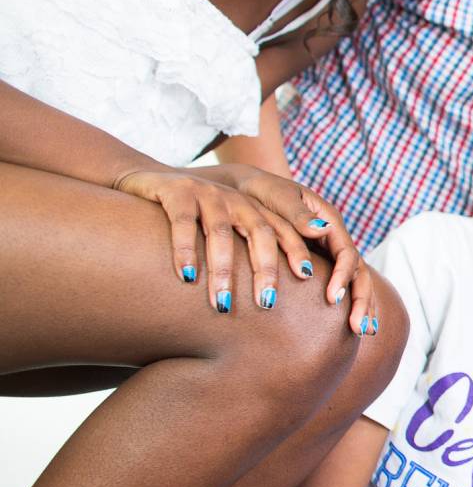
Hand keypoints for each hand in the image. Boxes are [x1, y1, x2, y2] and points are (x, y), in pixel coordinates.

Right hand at [111, 165, 375, 333]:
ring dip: (222, 269)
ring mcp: (207, 194)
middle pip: (260, 232)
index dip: (297, 252)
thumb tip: (289, 290)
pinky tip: (187, 275)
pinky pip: (182, 222)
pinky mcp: (176, 192)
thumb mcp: (229, 230)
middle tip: (267, 304)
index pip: (284, 231)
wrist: (150, 181)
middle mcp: (237, 200)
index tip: (309, 280)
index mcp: (255, 210)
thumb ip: (255, 252)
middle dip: (265, 269)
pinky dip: (184, 249)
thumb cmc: (197, 219)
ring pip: (220, 232)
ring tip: (222, 304)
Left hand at [218, 166, 376, 334]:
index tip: (333, 299)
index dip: (343, 276)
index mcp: (329, 221)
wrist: (248, 191)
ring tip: (362, 331)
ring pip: (356, 280)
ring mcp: (329, 251)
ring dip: (362, 305)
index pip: (347, 253)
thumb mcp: (278, 197)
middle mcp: (335, 238)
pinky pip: (342, 284)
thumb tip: (322, 230)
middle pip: (359, 271)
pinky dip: (350, 303)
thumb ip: (299, 215)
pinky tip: (352, 325)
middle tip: (358, 327)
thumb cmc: (261, 193)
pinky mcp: (320, 262)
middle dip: (362, 299)